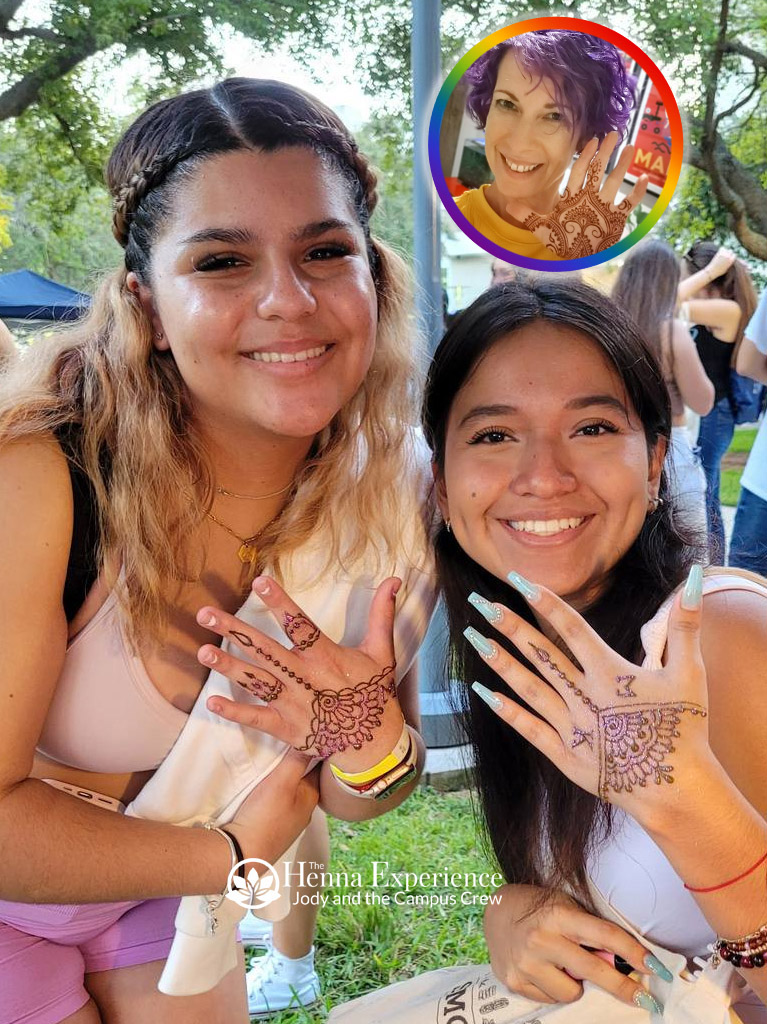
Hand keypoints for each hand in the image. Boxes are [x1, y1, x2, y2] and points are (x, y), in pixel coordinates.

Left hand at [196, 575, 403, 765]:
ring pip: (255, 681)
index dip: (279, 602)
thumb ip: (381, 614)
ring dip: (228, 667)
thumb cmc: (374, 692)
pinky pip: (257, 719)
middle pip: (264, 650)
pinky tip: (211, 703)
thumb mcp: (381, 650)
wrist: (374, 742)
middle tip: (205, 615)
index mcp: (325, 657)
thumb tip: (393, 579)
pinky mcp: (287, 728)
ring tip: (202, 651)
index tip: (259, 583)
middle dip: (234, 631)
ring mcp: (293, 704)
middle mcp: (304, 678)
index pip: (298, 624)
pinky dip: (235, 712)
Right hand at [229, 749, 319, 862]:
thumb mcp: (283, 780)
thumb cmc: (266, 814)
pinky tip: (267, 787)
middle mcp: (306, 810)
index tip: (309, 734)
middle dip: (300, 764)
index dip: (314, 751)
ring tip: (277, 761)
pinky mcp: (276, 828)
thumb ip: (297, 760)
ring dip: (288, 779)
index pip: (319, 767)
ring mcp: (291, 821)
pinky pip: (281, 803)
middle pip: (306, 779)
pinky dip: (278, 792)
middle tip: (290, 744)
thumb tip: (313, 740)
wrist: (243, 852)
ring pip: (293, 791)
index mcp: (313, 796)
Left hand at [467, 566, 711, 819]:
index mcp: (612, 674)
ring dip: (500, 661)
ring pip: (529, 687)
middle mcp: (586, 697)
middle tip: (479, 601)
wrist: (677, 791)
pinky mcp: (565, 756)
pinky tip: (482, 691)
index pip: (571, 628)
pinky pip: (529, 728)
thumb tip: (693, 583)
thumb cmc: (683, 730)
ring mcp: (573, 727)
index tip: (518, 580)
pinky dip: (506, 710)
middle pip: (541, 653)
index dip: (545, 602)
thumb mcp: (689, 676)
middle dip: (508, 625)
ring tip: (473, 637)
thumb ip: (685, 627)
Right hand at [485, 884, 667, 1007]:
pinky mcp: (514, 981)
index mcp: (559, 915)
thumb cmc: (539, 907)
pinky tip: (543, 971)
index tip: (656, 968)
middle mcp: (542, 938)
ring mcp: (526, 962)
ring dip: (576, 985)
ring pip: (572, 992)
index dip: (633, 953)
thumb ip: (588, 932)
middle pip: (594, 970)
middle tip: (646, 999)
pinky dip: (554, 989)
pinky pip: (550, 999)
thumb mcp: (565, 907)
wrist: (495, 910)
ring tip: (562, 966)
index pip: (605, 935)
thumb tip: (620, 964)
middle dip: (624, 987)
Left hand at [505, 132, 648, 258]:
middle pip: (598, 171)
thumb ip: (528, 215)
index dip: (584, 156)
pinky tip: (644, 179)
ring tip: (631, 148)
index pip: (579, 171)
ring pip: (614, 182)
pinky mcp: (616, 220)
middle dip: (605, 153)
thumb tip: (509, 204)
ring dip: (622, 166)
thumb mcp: (542, 228)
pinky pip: (628, 204)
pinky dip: (637, 194)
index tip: (591, 140)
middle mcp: (590, 198)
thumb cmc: (561, 241)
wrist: (574, 259)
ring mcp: (604, 207)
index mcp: (574, 197)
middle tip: (613, 133)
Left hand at [708, 246, 736, 278]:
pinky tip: (720, 252)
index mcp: (731, 261)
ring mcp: (724, 255)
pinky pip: (722, 248)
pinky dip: (722, 249)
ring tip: (722, 254)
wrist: (712, 271)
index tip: (729, 257)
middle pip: (731, 251)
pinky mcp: (719, 253)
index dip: (731, 256)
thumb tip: (730, 261)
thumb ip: (729, 264)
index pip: (734, 255)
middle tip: (725, 255)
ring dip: (725, 251)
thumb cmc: (718, 272)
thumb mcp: (726, 269)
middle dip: (728, 253)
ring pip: (726, 249)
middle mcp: (728, 257)